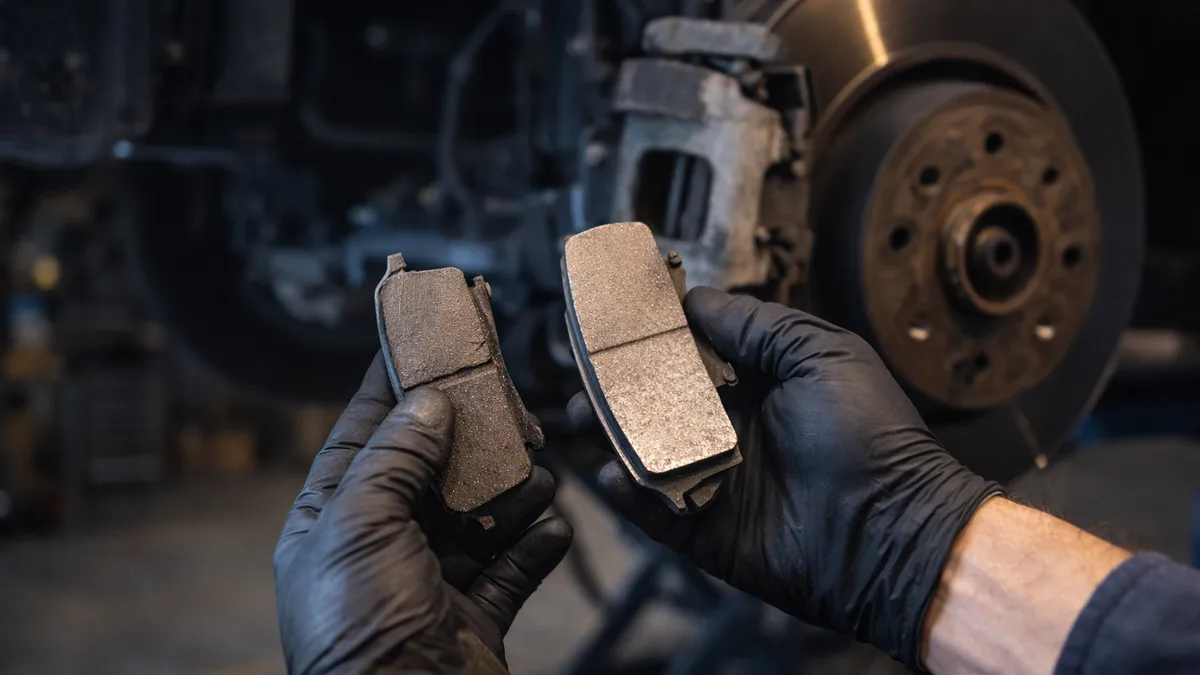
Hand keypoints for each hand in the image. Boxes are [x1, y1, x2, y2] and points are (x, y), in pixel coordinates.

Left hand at [275, 355, 571, 674]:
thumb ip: (395, 456)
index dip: (393, 386)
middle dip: (471, 440)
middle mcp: (381, 545)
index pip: (365, 434)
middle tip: (506, 406)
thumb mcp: (361, 525)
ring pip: (480, 515)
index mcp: (334, 521)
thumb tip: (427, 401)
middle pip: (432, 469)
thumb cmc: (360, 628)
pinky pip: (513, 566)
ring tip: (537, 478)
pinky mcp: (475, 614)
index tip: (427, 339)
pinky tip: (552, 528)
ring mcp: (430, 581)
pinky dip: (535, 545)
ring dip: (512, 494)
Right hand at [570, 287, 998, 669]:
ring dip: (611, 434)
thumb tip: (696, 300)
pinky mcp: (707, 532)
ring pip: (647, 454)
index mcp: (759, 384)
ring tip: (583, 416)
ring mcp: (717, 481)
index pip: (693, 353)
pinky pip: (655, 512)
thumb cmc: (866, 434)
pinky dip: (627, 495)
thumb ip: (755, 324)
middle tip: (584, 368)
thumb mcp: (819, 352)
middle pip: (658, 402)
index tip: (614, 315)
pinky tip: (608, 474)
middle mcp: (732, 429)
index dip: (654, 335)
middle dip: (617, 385)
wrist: (886, 530)